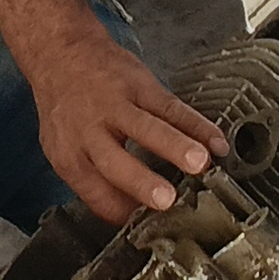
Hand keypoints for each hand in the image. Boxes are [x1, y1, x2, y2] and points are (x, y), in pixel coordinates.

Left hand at [25, 28, 223, 221]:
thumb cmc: (68, 108)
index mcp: (70, 156)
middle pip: (115, 161)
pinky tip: (216, 140)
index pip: (96, 194)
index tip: (151, 226)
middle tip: (167, 200)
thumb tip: (131, 215)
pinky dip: (197, 124)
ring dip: (177, 145)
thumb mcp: (64, 147)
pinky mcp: (139, 85)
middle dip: (142, 182)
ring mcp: (116, 105)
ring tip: (201, 163)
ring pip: (149, 126)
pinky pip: (172, 106)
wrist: (62, 52)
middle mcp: (90, 132)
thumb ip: (94, 180)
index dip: (123, 213)